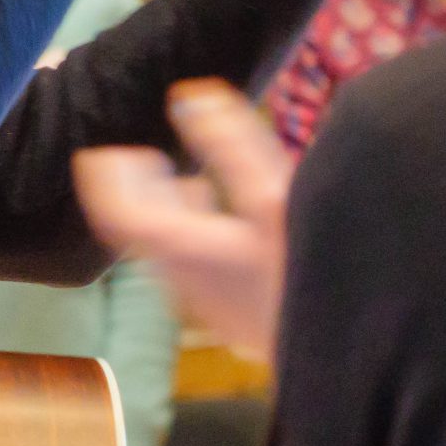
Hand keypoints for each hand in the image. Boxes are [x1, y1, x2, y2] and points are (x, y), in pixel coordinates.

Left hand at [75, 82, 292, 362]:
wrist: (346, 349)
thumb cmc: (307, 266)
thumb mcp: (271, 195)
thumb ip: (229, 142)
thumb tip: (189, 96)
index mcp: (180, 247)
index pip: (117, 210)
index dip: (104, 178)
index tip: (100, 152)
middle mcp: (181, 280)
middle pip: (139, 229)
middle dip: (137, 189)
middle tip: (142, 157)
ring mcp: (207, 303)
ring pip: (166, 250)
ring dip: (167, 211)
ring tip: (185, 180)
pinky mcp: (232, 316)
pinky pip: (193, 267)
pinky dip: (192, 234)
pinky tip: (224, 220)